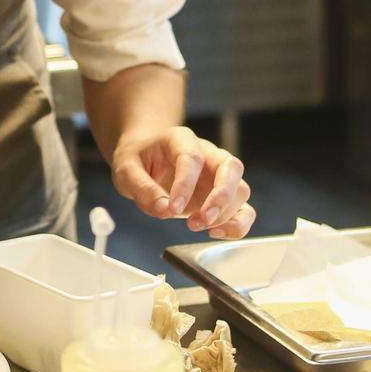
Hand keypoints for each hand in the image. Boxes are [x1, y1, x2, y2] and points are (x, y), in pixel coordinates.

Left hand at [109, 126, 254, 239]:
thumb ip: (142, 188)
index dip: (185, 184)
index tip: (172, 207)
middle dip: (220, 196)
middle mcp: (207, 154)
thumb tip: (163, 210)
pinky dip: (237, 225)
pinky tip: (215, 232)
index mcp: (181, 139)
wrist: (145, 158)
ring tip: (195, 225)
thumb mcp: (126, 170)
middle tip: (201, 219)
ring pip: (241, 189)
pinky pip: (244, 210)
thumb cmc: (138, 160)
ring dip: (225, 213)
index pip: (192, 158)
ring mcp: (219, 175)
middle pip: (231, 167)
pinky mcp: (223, 197)